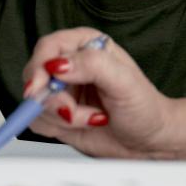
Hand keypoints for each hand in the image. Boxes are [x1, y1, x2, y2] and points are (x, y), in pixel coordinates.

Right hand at [21, 27, 177, 157]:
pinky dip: (58, 128)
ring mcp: (63, 90)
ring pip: (35, 102)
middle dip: (51, 99)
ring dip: (61, 117)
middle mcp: (72, 65)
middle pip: (35, 75)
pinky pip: (38, 121)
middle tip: (71, 111)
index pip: (48, 47)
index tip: (40, 87)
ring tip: (93, 118)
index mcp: (87, 45)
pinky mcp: (57, 114)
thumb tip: (59, 65)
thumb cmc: (144, 107)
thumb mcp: (124, 82)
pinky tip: (86, 124)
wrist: (149, 140)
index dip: (39, 67)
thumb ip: (93, 65)